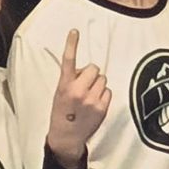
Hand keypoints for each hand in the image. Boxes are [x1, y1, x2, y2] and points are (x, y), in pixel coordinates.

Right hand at [45, 29, 110, 165]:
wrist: (66, 138)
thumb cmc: (62, 113)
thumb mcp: (60, 93)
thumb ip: (71, 80)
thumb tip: (86, 71)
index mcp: (64, 85)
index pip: (68, 60)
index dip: (71, 44)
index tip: (75, 30)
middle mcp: (77, 91)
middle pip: (94, 68)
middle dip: (91, 75)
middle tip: (84, 86)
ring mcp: (91, 100)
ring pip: (103, 79)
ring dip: (98, 85)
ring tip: (89, 97)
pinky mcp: (101, 108)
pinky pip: (108, 91)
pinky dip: (104, 95)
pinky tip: (95, 104)